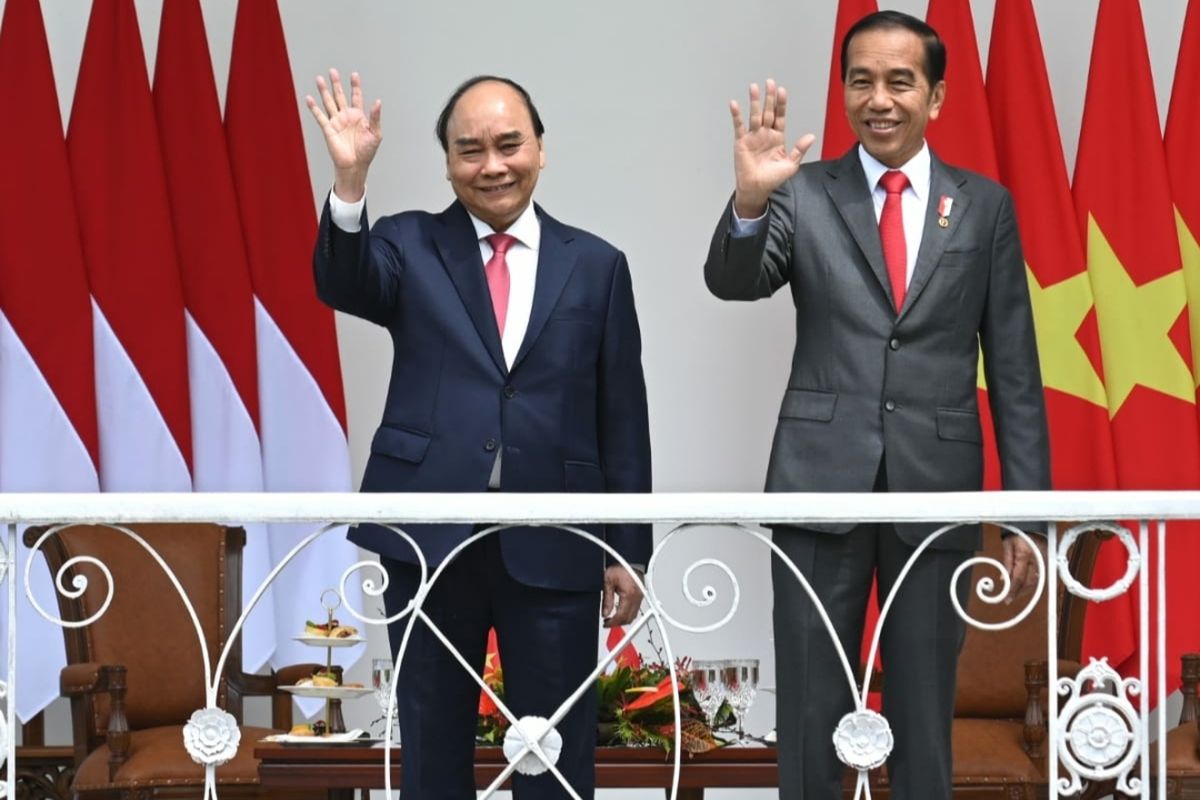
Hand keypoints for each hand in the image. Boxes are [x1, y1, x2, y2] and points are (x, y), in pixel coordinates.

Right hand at [305, 69, 382, 202]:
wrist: (355, 165)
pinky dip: (314, 107)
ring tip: (319, 79)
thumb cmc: (367, 152)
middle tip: (333, 71)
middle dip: (336, 83)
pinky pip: (320, 116)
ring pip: (328, 102)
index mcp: (358, 116)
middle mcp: (346, 116)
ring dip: (324, 91)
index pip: (356, 97)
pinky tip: (309, 98)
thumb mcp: (376, 133)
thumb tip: (378, 101)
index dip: (355, 86)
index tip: (354, 75)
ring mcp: (336, 122)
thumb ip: (375, 117)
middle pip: (340, 95)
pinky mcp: (328, 129)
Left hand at [601, 565, 643, 626]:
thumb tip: (605, 613)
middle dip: (618, 623)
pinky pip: (636, 609)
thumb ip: (607, 599)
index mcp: (629, 594)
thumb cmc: (621, 566)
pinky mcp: (641, 596)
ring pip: (633, 616)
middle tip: (608, 623)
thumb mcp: (608, 581)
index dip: (613, 623)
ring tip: (612, 618)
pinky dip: (628, 614)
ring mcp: (641, 597)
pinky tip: (620, 611)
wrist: (630, 559)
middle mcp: (638, 597)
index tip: (606, 623)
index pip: (622, 616)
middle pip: (629, 618)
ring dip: (623, 619)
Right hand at [729, 79, 815, 218]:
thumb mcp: (790, 165)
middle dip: (769, 98)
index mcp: (777, 138)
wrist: (757, 189)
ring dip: (754, 102)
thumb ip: (799, 149)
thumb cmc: (772, 179)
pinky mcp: (741, 142)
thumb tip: (811, 136)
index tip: (782, 91)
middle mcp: (765, 134)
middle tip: (770, 82)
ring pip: (754, 116)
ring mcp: (753, 137)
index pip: (780, 117)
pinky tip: (735, 104)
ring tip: (754, 87)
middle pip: (768, 112)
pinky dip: (736, 115)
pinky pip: (739, 126)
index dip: (781, 104)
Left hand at [1001, 534, 1046, 602]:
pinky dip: (1032, 584)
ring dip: (1026, 590)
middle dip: (1019, 592)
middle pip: (1029, 583)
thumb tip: (1003, 578)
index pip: (1019, 578)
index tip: (1006, 598)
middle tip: (1009, 598)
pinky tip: (1025, 588)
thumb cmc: (1019, 532)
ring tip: (1015, 594)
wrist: (1033, 525)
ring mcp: (1046, 562)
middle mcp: (1038, 560)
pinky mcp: (1049, 563)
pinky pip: (1041, 578)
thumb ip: (1006, 562)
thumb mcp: (1008, 544)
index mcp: (1026, 555)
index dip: (1012, 590)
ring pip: (1036, 582)